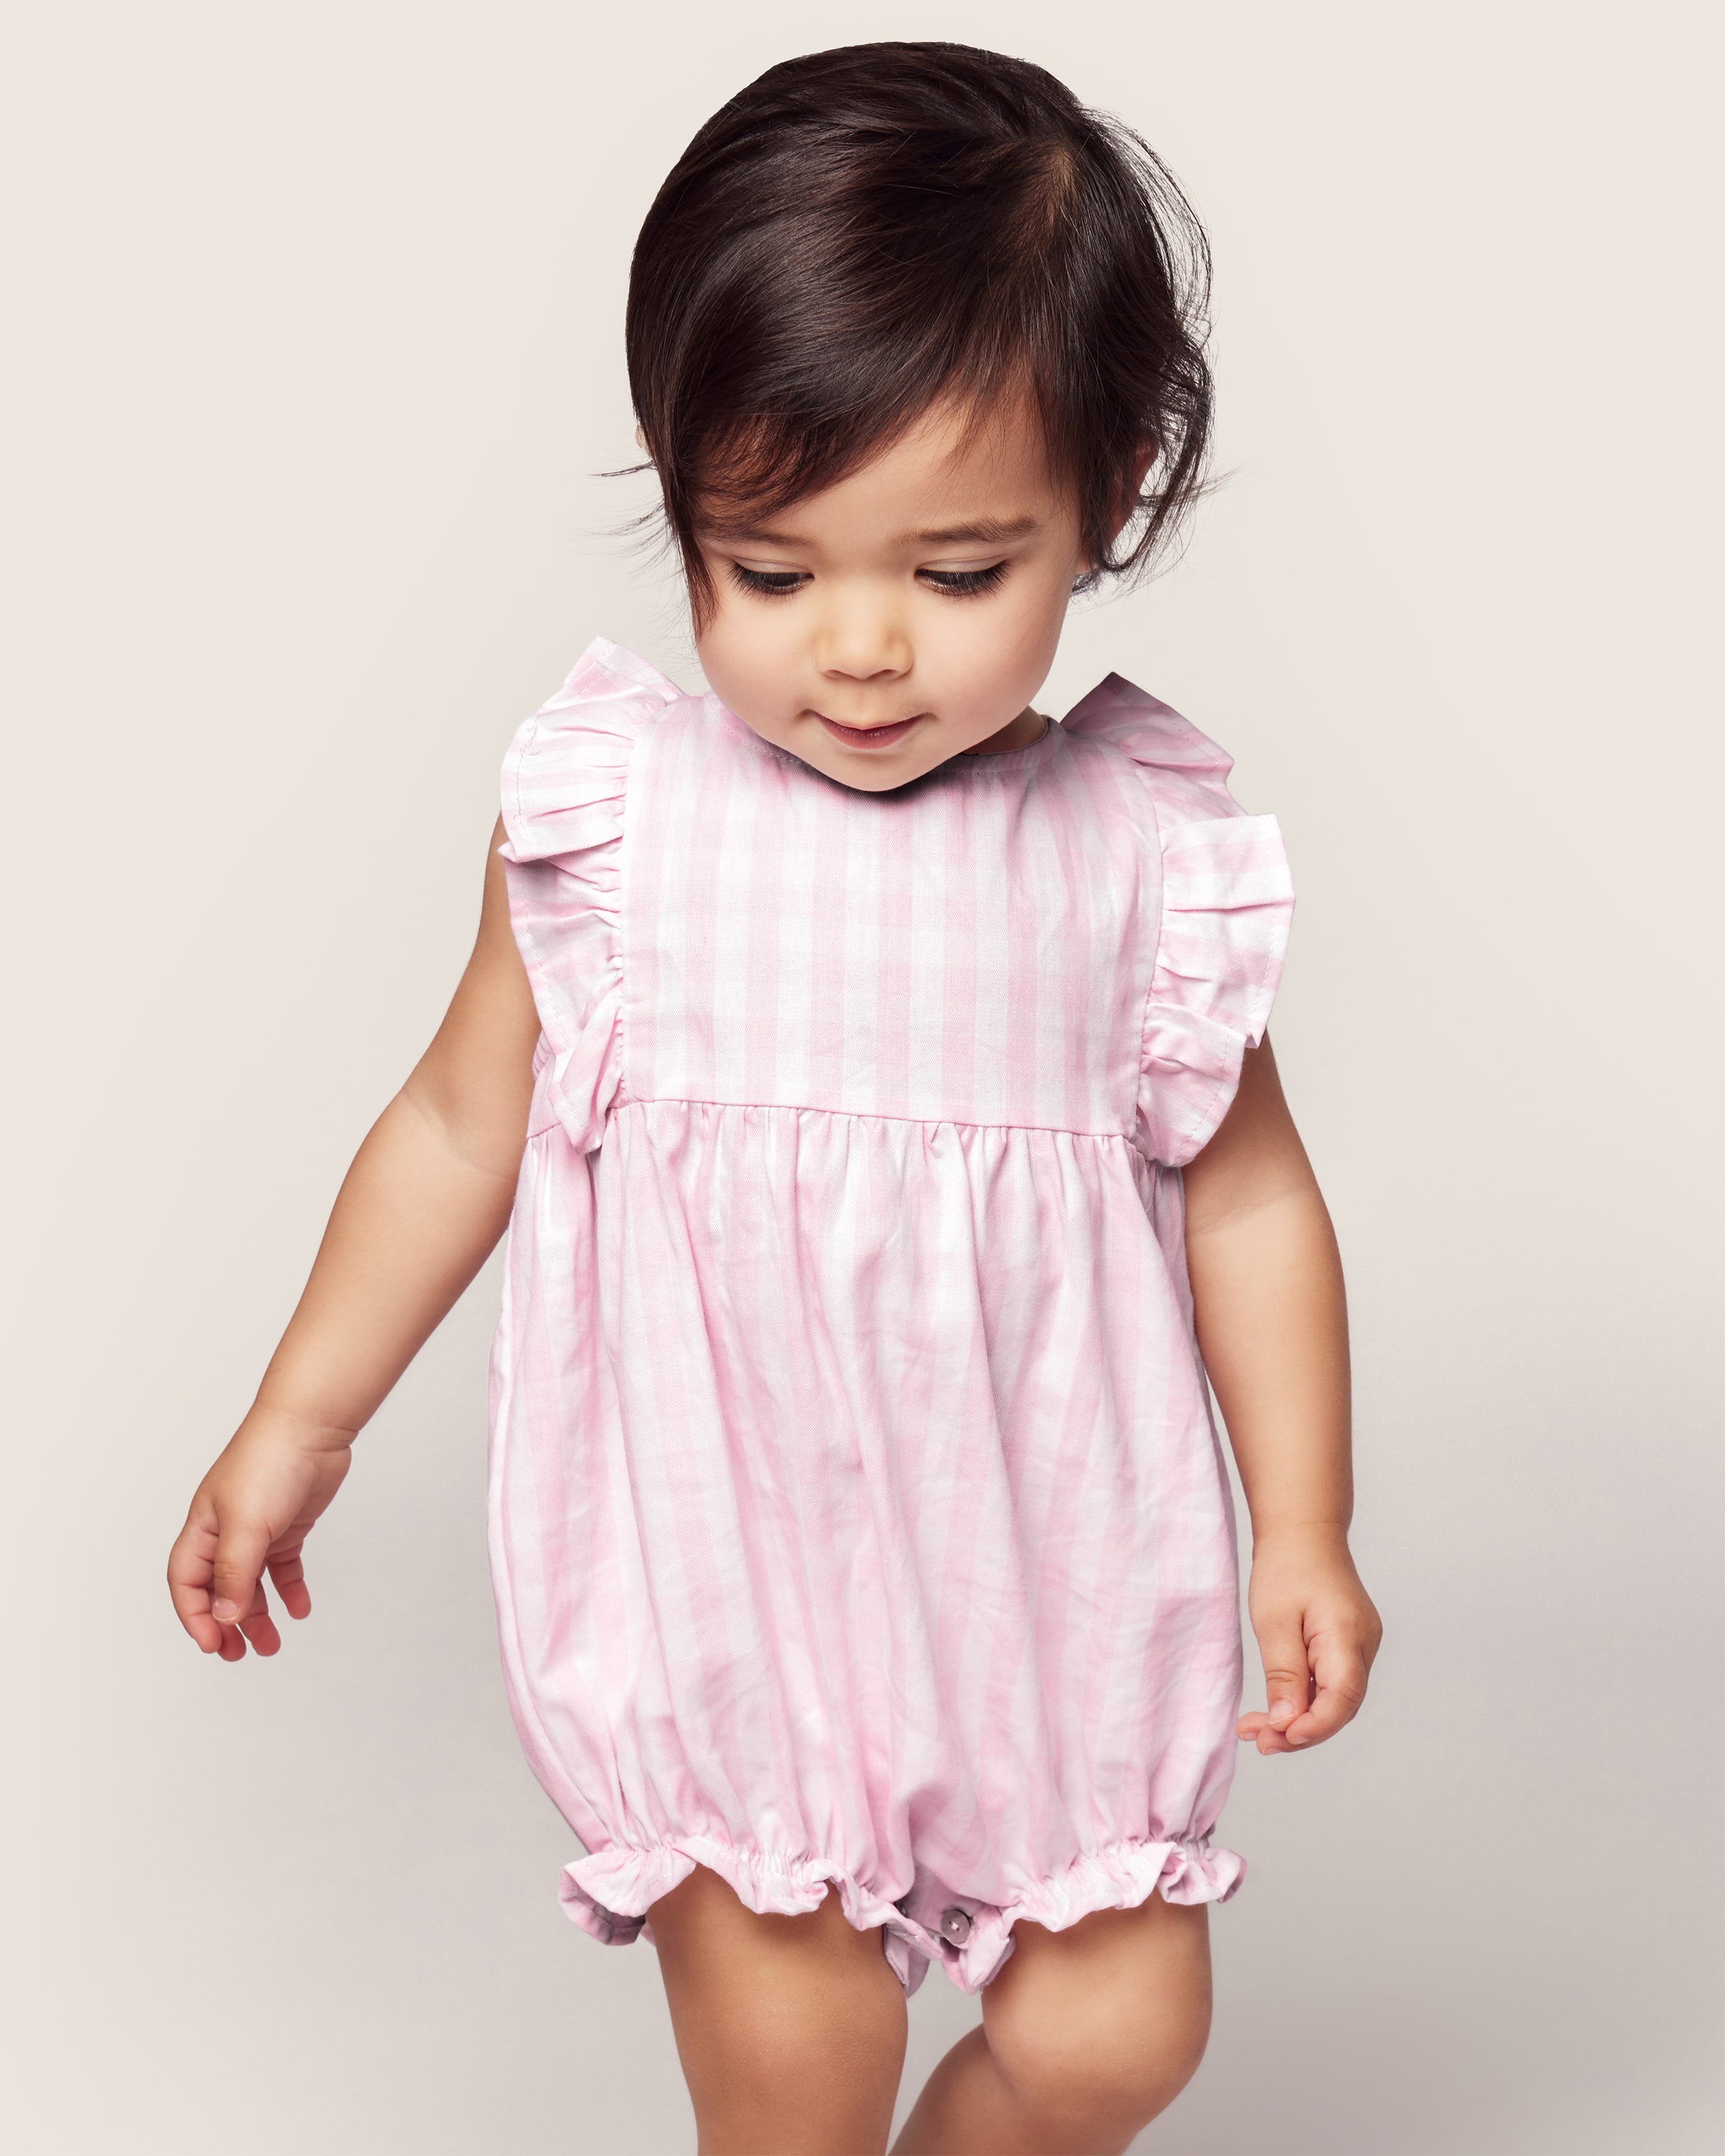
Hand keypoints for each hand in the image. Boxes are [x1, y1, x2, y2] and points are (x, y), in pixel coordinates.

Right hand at [167, 1404, 353, 1660]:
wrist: (312, 1426)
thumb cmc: (269, 1462)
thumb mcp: (246, 1524)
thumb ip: (235, 1573)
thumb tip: (226, 1617)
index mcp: (203, 1530)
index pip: (187, 1583)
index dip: (195, 1617)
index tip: (213, 1645)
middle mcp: (226, 1532)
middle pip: (217, 1590)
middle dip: (225, 1625)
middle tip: (239, 1655)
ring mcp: (259, 1530)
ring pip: (251, 1584)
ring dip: (258, 1615)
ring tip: (271, 1644)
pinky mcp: (288, 1526)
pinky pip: (283, 1567)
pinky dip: (289, 1589)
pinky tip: (299, 1609)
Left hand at [1237, 1523, 1381, 1754]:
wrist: (1303, 1532)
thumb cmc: (1287, 1567)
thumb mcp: (1273, 1620)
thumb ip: (1284, 1673)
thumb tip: (1286, 1723)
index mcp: (1348, 1634)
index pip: (1342, 1697)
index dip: (1314, 1726)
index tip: (1277, 1737)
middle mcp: (1364, 1645)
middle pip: (1340, 1706)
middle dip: (1300, 1731)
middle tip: (1257, 1741)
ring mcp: (1360, 1647)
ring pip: (1335, 1700)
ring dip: (1299, 1719)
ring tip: (1256, 1731)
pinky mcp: (1348, 1647)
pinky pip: (1331, 1685)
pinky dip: (1305, 1701)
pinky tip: (1276, 1710)